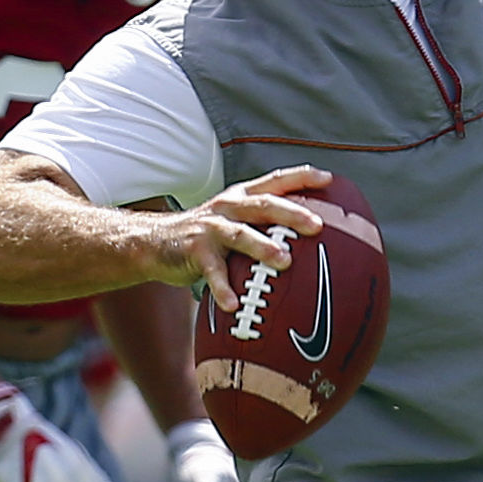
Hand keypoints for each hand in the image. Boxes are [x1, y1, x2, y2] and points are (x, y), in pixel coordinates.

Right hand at [150, 164, 334, 311]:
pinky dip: (223, 288)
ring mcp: (210, 228)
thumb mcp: (235, 220)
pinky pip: (212, 272)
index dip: (301, 176)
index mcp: (242, 196)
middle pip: (263, 205)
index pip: (275, 180)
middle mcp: (228, 207)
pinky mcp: (194, 251)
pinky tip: (233, 304)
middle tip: (317, 225)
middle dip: (291, 213)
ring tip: (284, 260)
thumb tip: (310, 237)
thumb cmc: (207, 235)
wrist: (153, 242)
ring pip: (240, 235)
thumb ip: (263, 224)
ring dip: (262, 247)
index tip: (329, 179)